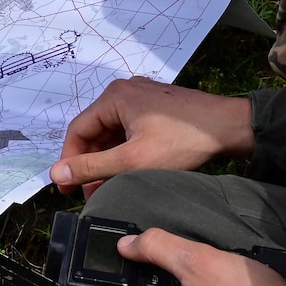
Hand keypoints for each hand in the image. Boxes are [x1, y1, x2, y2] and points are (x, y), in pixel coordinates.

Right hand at [50, 77, 253, 197]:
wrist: (229, 127)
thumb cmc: (181, 141)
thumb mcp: (133, 160)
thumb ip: (93, 167)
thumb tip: (56, 173)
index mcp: (113, 97)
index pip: (78, 130)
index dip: (69, 161)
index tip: (66, 188)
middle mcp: (123, 91)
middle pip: (95, 131)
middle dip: (90, 164)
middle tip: (88, 193)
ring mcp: (141, 97)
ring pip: (113, 132)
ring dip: (107, 160)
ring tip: (106, 188)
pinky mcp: (155, 107)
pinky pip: (129, 129)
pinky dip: (124, 151)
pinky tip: (126, 172)